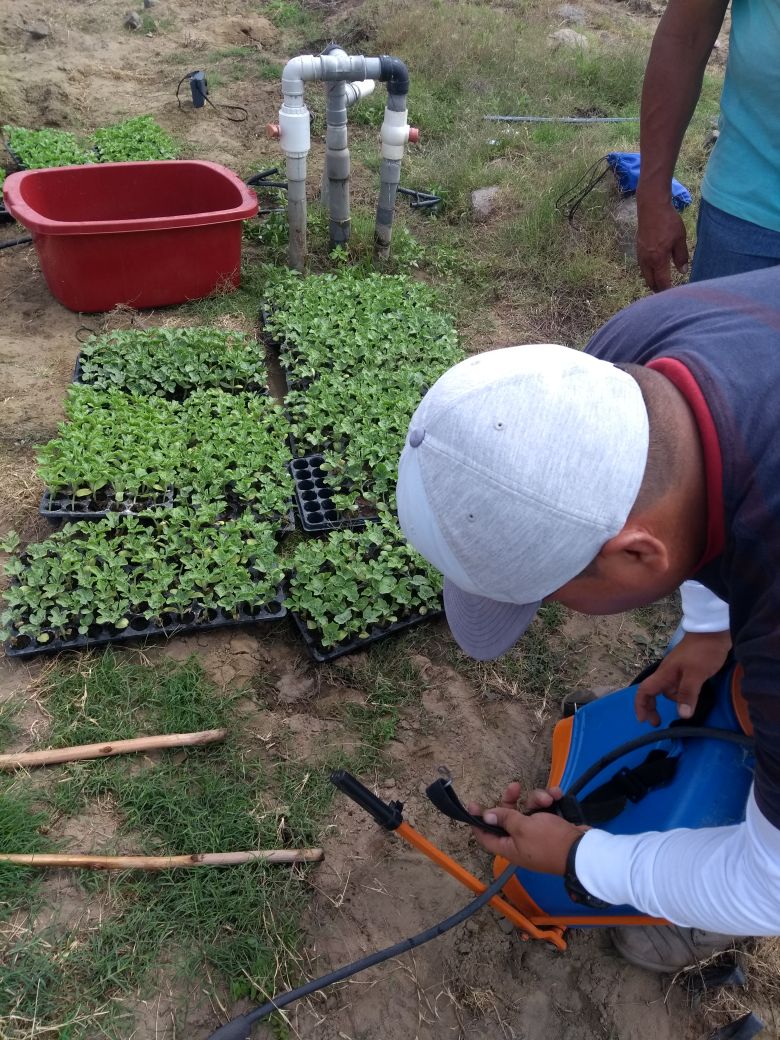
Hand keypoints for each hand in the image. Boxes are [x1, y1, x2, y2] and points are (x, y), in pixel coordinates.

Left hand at [467, 781, 586, 873]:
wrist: (583, 850)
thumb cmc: (548, 841)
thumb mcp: (523, 828)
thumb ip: (505, 818)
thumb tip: (486, 816)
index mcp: (509, 847)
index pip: (486, 836)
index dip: (478, 821)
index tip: (472, 805)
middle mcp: (521, 840)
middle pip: (507, 816)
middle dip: (511, 800)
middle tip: (515, 786)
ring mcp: (537, 833)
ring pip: (529, 809)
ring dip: (538, 799)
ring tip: (548, 798)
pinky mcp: (552, 825)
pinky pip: (546, 809)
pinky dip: (551, 800)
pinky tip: (558, 794)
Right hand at [635, 630, 731, 726]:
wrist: (713, 631)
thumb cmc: (703, 652)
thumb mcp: (696, 675)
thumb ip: (688, 694)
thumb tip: (682, 715)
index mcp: (665, 674)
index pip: (645, 691)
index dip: (640, 705)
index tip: (643, 720)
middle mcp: (667, 673)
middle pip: (654, 692)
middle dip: (652, 707)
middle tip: (658, 723)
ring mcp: (677, 671)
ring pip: (669, 690)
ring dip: (674, 701)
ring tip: (688, 707)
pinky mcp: (688, 670)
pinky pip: (679, 686)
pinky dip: (682, 695)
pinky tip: (692, 698)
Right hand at [636, 199, 688, 291]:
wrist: (651, 207)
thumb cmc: (668, 221)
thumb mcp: (680, 239)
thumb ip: (681, 256)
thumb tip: (682, 271)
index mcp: (658, 260)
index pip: (662, 282)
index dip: (668, 291)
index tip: (675, 296)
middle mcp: (647, 261)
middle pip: (651, 282)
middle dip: (658, 289)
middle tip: (667, 294)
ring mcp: (640, 255)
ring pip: (645, 275)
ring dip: (652, 281)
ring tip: (660, 284)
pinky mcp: (638, 249)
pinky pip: (642, 267)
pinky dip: (648, 272)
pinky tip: (654, 269)